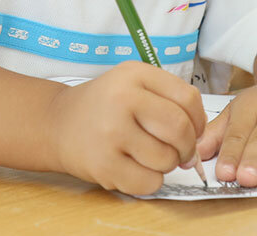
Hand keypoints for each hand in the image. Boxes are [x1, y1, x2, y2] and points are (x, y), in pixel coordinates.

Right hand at [46, 61, 205, 195]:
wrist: (57, 123)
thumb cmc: (105, 104)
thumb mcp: (133, 82)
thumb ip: (169, 98)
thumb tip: (199, 136)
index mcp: (134, 74)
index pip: (187, 98)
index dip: (199, 119)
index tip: (193, 129)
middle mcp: (122, 99)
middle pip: (179, 129)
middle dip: (187, 146)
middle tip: (181, 151)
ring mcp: (111, 133)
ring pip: (166, 158)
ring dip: (167, 163)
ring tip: (151, 154)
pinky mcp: (103, 164)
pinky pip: (148, 181)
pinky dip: (151, 179)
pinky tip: (137, 167)